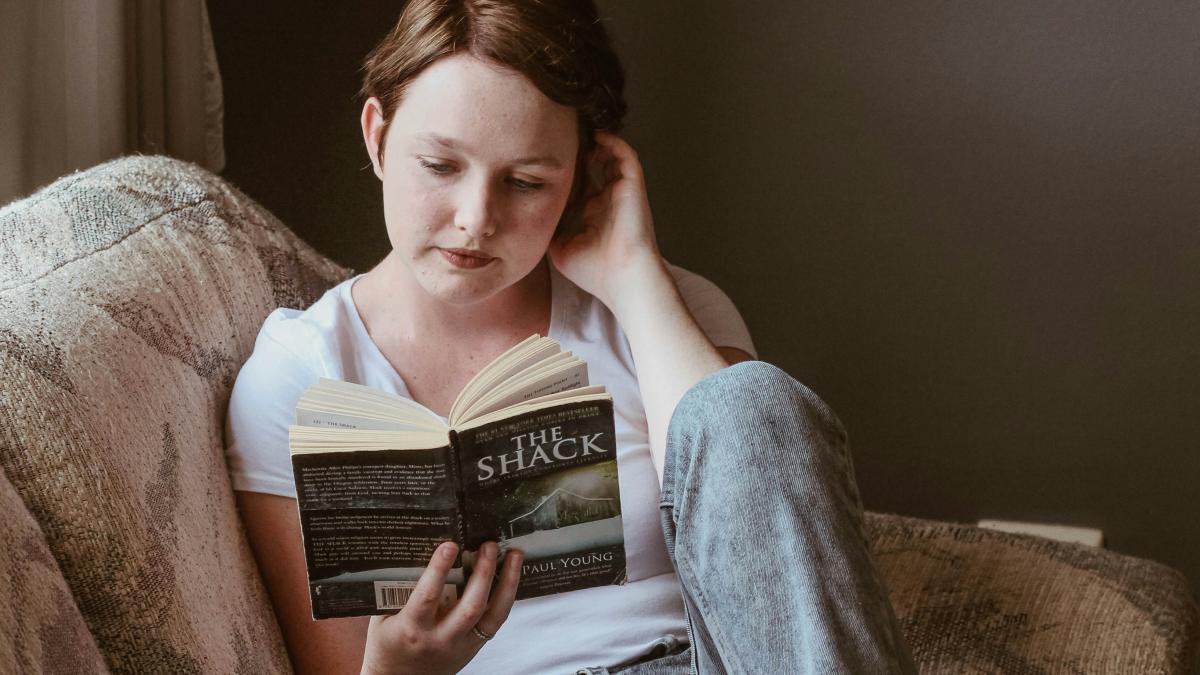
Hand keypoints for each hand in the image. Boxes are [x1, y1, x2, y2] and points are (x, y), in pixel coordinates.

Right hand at [360, 541, 521, 674]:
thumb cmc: (387, 644)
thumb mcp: (384, 617)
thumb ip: (399, 590)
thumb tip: (418, 551)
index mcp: (412, 629)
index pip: (428, 596)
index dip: (439, 569)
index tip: (450, 545)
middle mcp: (440, 639)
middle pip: (470, 606)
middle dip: (484, 572)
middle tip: (489, 545)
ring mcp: (461, 645)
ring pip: (493, 615)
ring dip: (507, 582)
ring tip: (515, 556)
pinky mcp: (474, 648)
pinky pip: (496, 620)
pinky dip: (506, 596)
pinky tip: (512, 576)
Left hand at [548, 132, 669, 310]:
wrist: (623, 279)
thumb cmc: (595, 271)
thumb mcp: (560, 249)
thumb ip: (549, 229)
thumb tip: (530, 216)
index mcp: (594, 215)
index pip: (580, 185)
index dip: (565, 172)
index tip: (543, 160)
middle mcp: (609, 201)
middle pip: (595, 167)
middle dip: (578, 152)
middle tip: (556, 139)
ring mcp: (621, 193)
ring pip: (611, 157)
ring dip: (596, 143)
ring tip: (575, 132)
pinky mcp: (633, 187)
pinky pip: (626, 156)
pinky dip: (613, 143)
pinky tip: (596, 136)